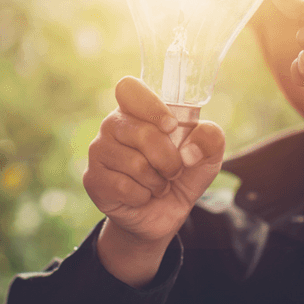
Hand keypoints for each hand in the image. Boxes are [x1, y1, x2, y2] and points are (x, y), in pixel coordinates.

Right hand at [83, 76, 224, 244]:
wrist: (163, 215)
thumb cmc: (182, 175)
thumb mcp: (207, 156)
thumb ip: (210, 139)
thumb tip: (188, 152)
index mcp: (137, 109)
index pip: (129, 88)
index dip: (150, 107)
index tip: (171, 127)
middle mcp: (113, 125)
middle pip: (141, 132)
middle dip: (169, 159)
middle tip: (173, 171)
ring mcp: (99, 150)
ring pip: (135, 163)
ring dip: (157, 182)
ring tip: (157, 184)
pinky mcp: (93, 178)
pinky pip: (124, 187)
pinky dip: (143, 196)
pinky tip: (141, 195)